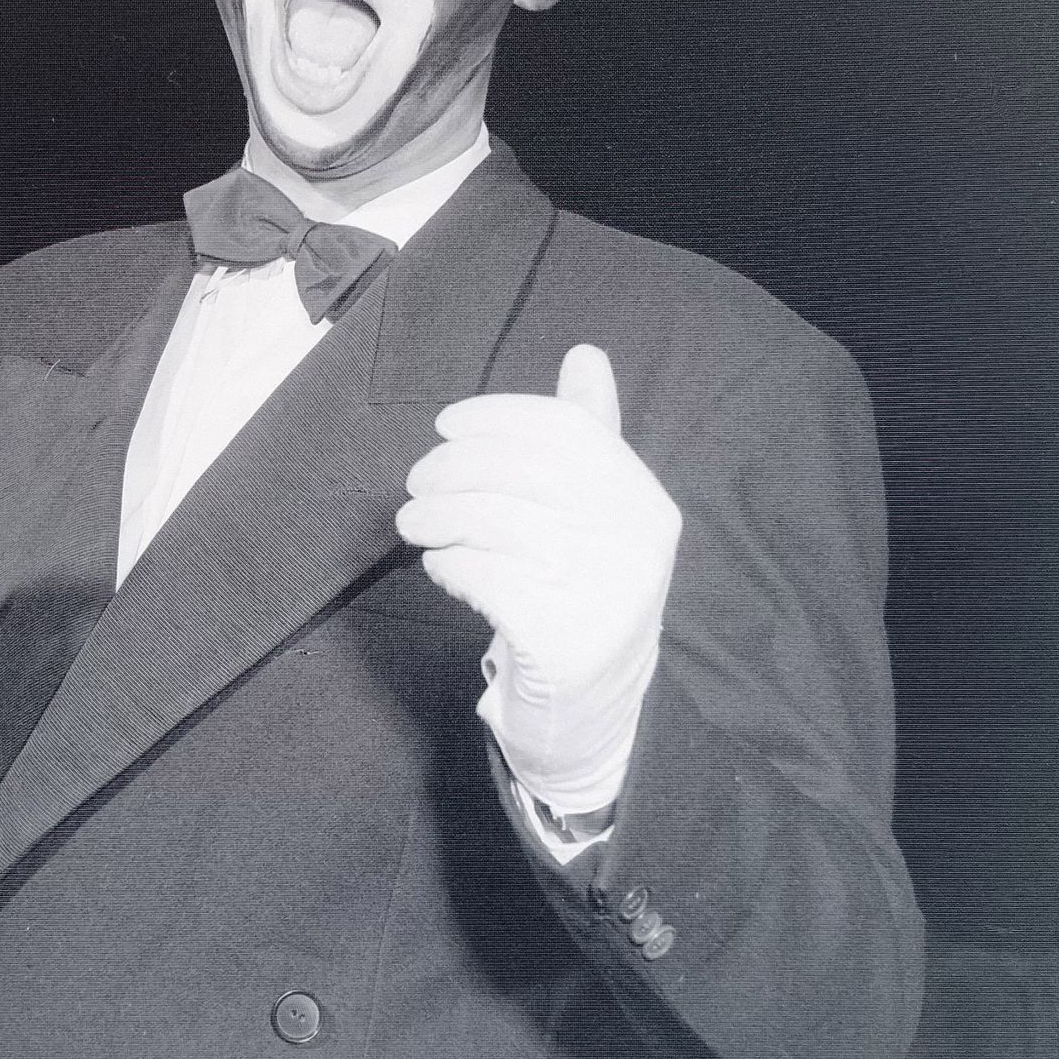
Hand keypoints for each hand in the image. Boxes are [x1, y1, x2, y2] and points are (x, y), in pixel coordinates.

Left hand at [394, 345, 680, 808]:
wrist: (592, 705)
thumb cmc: (579, 589)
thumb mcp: (593, 514)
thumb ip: (589, 438)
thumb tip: (586, 353)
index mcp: (644, 500)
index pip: (566, 430)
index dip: (497, 417)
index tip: (445, 425)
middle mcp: (638, 542)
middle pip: (525, 472)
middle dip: (455, 467)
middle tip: (415, 482)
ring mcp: (608, 593)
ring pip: (498, 524)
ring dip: (438, 517)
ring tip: (414, 524)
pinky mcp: (567, 640)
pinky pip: (487, 578)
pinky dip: (450, 564)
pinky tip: (442, 566)